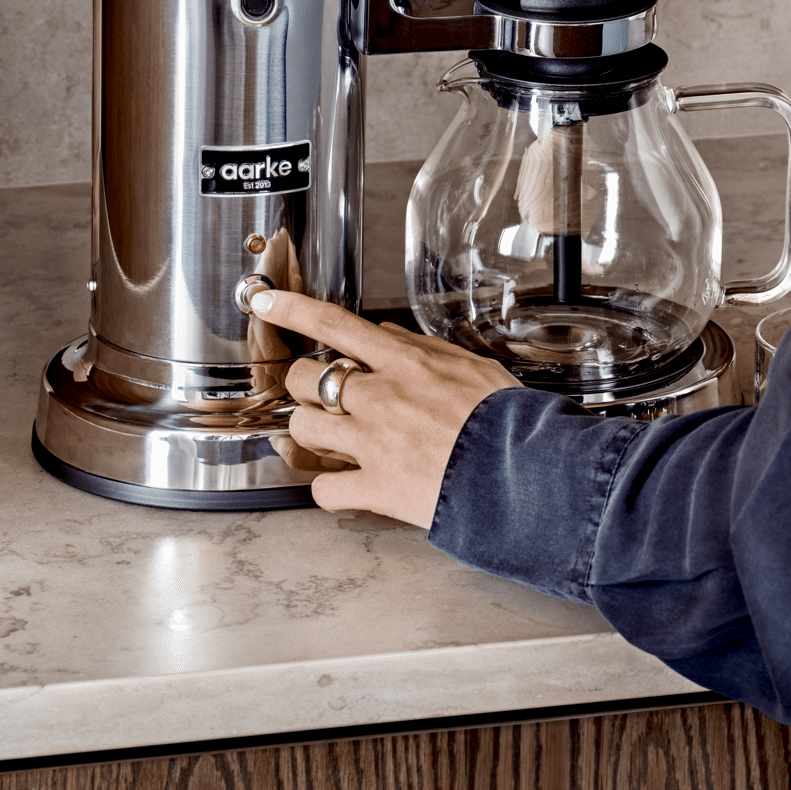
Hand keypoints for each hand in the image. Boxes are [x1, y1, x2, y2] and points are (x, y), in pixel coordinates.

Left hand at [254, 290, 518, 527]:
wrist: (525, 474)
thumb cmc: (507, 420)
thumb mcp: (471, 366)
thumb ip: (422, 349)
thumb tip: (384, 335)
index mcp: (405, 363)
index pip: (335, 324)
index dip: (292, 309)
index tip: (264, 301)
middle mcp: (381, 398)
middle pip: (304, 378)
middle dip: (304, 385)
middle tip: (320, 396)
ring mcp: (373, 444)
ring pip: (303, 430)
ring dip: (311, 433)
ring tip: (333, 439)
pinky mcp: (376, 488)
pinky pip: (324, 488)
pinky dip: (330, 488)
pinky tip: (347, 484)